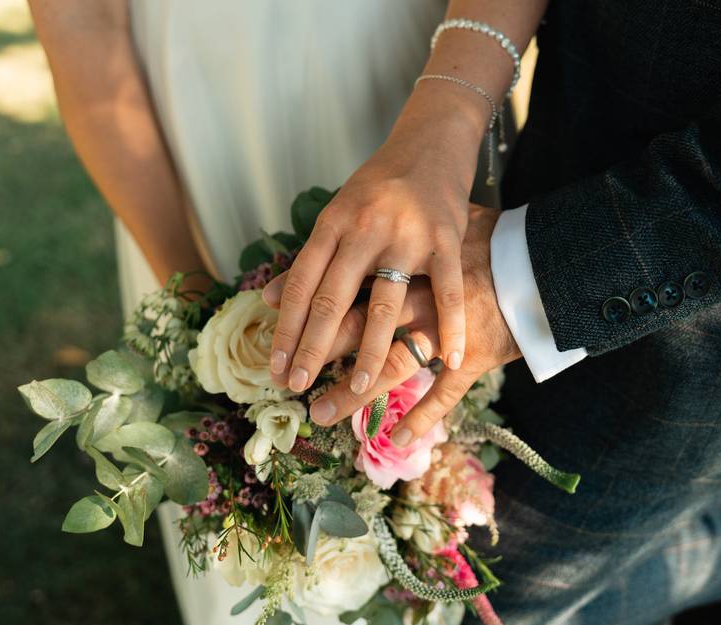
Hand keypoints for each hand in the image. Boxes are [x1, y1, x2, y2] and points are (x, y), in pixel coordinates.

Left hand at [262, 84, 491, 396]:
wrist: (431, 142)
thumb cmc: (380, 185)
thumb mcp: (337, 214)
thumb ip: (308, 259)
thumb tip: (270, 300)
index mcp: (334, 222)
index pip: (303, 283)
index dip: (287, 328)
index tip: (275, 365)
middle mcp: (365, 228)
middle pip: (333, 297)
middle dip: (314, 346)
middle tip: (299, 385)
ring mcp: (407, 234)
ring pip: (384, 301)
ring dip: (371, 348)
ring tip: (359, 386)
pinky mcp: (446, 239)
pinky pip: (445, 290)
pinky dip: (451, 326)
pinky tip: (448, 358)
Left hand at [304, 206, 521, 445]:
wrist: (543, 261)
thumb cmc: (489, 240)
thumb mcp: (441, 226)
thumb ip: (399, 234)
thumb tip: (357, 227)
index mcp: (408, 261)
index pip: (348, 285)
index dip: (311, 307)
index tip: (276, 323)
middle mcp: (421, 296)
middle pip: (361, 326)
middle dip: (320, 354)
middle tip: (287, 378)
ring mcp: (447, 330)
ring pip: (394, 364)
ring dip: (355, 391)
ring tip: (320, 411)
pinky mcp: (474, 355)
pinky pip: (445, 392)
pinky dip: (422, 416)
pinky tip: (396, 437)